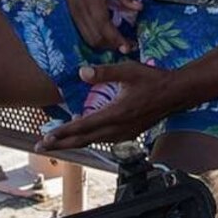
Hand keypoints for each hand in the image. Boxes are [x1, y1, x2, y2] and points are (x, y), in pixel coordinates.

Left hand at [46, 60, 191, 150]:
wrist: (176, 94)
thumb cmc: (153, 79)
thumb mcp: (128, 70)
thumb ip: (104, 72)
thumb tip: (81, 73)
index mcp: (116, 114)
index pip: (83, 126)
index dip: (63, 133)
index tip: (46, 137)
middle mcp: (118, 128)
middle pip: (84, 140)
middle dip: (61, 144)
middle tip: (41, 147)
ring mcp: (124, 133)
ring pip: (93, 141)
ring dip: (73, 142)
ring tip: (56, 143)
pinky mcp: (129, 133)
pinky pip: (104, 139)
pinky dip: (89, 138)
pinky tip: (83, 134)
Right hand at [55, 0, 140, 55]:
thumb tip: (138, 8)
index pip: (104, 25)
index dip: (116, 39)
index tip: (129, 46)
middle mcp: (80, 6)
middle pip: (95, 36)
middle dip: (111, 46)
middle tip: (128, 47)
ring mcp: (74, 10)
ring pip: (87, 37)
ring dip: (103, 45)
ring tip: (118, 44)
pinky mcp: (71, 11)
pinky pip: (82, 31)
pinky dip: (94, 38)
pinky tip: (105, 36)